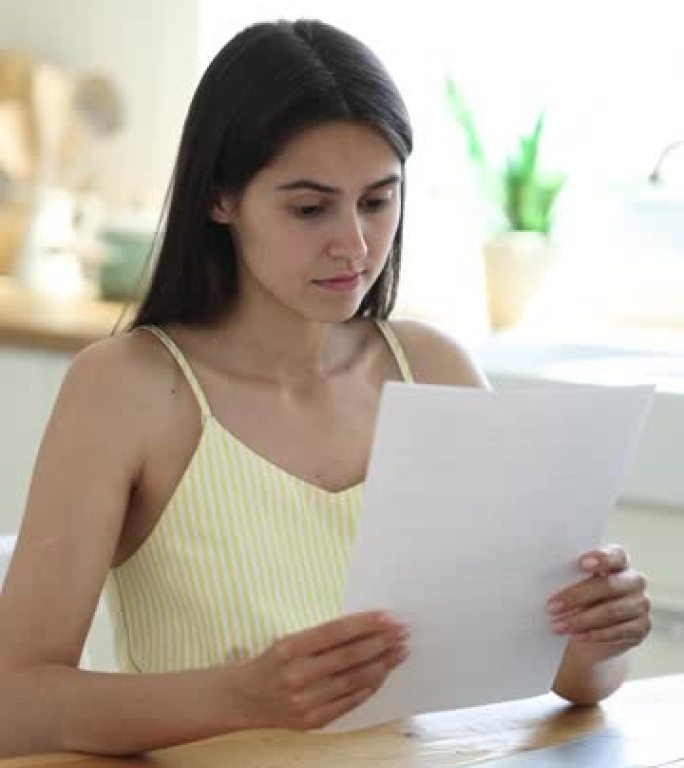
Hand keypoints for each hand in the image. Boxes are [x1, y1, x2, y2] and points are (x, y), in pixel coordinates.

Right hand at [230, 611, 408, 729]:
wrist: (244, 698)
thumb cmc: (271, 662)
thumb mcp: (288, 639)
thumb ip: (321, 637)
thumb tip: (364, 627)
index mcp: (290, 647)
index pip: (335, 632)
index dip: (364, 623)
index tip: (387, 616)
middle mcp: (298, 674)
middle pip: (348, 656)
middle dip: (380, 642)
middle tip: (402, 632)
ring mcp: (306, 700)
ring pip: (353, 680)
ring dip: (381, 664)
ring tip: (399, 652)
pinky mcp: (313, 720)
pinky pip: (348, 702)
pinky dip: (368, 687)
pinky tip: (382, 675)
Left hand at [547, 544, 650, 663]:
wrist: (591, 631)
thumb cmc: (578, 598)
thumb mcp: (573, 584)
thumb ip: (569, 576)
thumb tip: (546, 578)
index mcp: (618, 562)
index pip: (616, 555)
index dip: (601, 558)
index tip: (580, 564)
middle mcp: (633, 580)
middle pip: (609, 585)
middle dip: (577, 596)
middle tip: (552, 606)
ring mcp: (640, 604)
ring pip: (612, 611)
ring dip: (581, 620)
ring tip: (557, 625)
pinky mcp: (641, 628)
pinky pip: (619, 631)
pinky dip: (595, 634)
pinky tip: (576, 636)